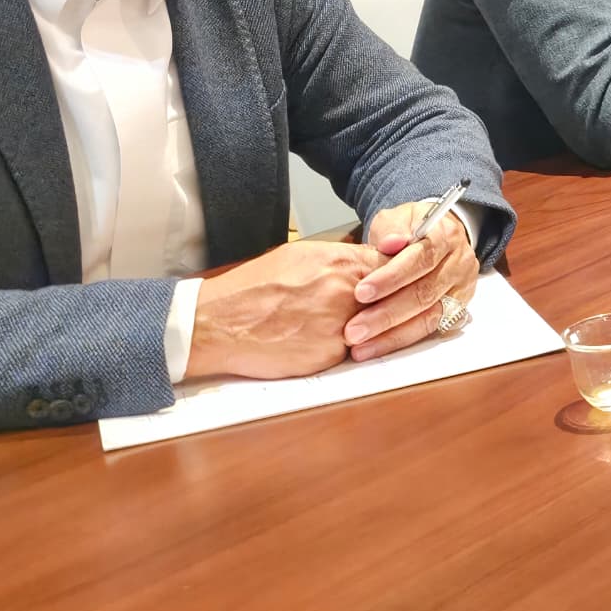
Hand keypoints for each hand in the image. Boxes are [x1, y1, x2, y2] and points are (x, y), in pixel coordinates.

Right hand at [186, 240, 383, 379]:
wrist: (218, 323)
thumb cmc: (253, 289)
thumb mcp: (300, 256)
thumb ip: (340, 259)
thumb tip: (365, 262)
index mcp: (340, 261)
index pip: (391, 266)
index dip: (392, 275)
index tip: (391, 281)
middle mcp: (346, 291)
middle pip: (388, 297)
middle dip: (379, 303)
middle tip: (359, 307)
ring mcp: (340, 324)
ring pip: (371, 326)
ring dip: (361, 327)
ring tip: (323, 323)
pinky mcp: (330, 354)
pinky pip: (348, 350)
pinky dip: (336, 347)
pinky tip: (310, 341)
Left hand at [343, 200, 481, 360]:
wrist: (438, 236)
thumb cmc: (412, 228)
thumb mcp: (400, 217)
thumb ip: (393, 229)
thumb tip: (390, 242)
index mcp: (446, 236)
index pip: (421, 258)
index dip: (391, 277)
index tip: (361, 292)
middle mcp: (459, 264)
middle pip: (425, 293)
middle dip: (386, 314)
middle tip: (354, 330)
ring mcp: (461, 289)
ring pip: (429, 317)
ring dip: (392, 335)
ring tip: (361, 346)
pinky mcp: (457, 309)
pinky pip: (430, 330)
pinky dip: (402, 340)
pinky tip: (378, 347)